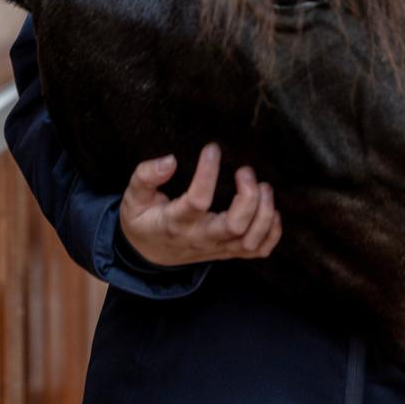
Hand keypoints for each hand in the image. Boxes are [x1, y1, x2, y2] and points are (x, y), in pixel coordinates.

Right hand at [118, 142, 282, 266]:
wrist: (148, 254)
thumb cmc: (143, 220)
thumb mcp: (132, 198)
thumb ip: (145, 177)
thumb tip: (169, 160)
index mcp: (176, 222)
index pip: (197, 201)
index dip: (207, 174)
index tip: (212, 148)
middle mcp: (200, 237)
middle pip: (234, 226)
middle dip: (248, 198)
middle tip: (245, 171)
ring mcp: (217, 248)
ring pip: (250, 240)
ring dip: (264, 213)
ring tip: (263, 187)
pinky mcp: (228, 252)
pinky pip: (257, 251)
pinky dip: (272, 233)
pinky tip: (271, 211)